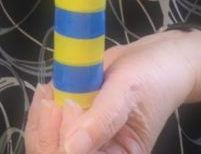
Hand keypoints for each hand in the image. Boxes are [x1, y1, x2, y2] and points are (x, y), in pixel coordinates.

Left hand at [24, 31, 200, 153]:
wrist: (158, 56)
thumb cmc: (152, 75)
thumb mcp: (129, 92)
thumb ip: (102, 119)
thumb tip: (70, 149)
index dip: (63, 146)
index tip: (67, 107)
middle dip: (48, 132)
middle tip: (53, 97)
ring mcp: (85, 141)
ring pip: (46, 146)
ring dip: (42, 120)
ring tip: (50, 91)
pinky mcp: (75, 125)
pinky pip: (46, 131)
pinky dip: (41, 112)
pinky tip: (47, 92)